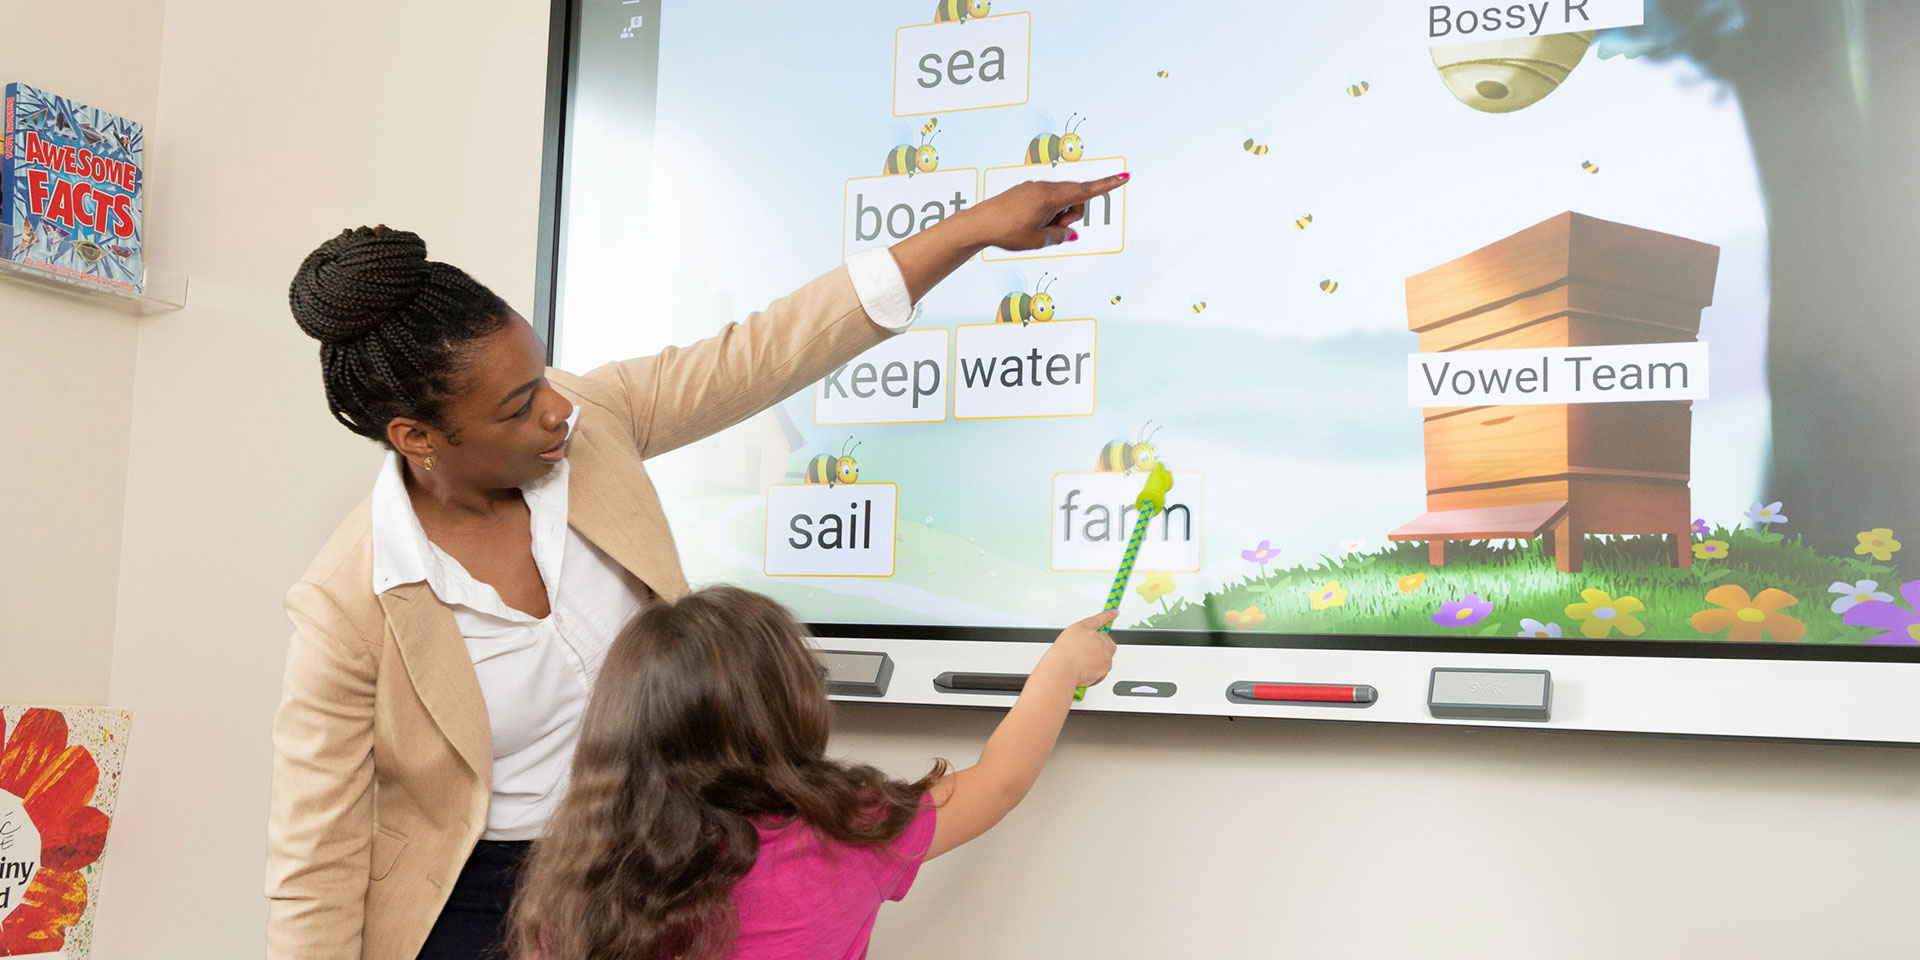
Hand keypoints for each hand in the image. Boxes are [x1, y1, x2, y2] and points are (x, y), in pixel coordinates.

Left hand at [886, 173, 1129, 302]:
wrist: (978, 223)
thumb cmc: (1007, 232)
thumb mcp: (1038, 241)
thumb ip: (1060, 235)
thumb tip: (1069, 232)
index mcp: (1051, 197)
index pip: (1086, 191)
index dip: (1107, 185)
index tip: (1125, 176)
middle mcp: (1045, 187)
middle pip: (1074, 198)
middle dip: (1072, 215)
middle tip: (1054, 231)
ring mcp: (1034, 188)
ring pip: (1059, 201)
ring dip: (1057, 216)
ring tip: (1036, 229)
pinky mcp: (1026, 192)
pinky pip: (1046, 201)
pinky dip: (1046, 213)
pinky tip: (1028, 224)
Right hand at [1040, 610, 1118, 687]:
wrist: (1062, 669)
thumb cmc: (1060, 656)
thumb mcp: (1068, 639)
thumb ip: (1083, 637)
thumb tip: (1092, 640)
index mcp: (1083, 628)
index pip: (1098, 619)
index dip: (1107, 615)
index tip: (1114, 612)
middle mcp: (1095, 636)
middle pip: (1106, 641)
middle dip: (1101, 647)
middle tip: (1087, 655)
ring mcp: (1102, 650)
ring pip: (1105, 656)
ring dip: (1097, 661)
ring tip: (1082, 664)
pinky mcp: (1106, 663)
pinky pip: (1104, 669)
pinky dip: (1098, 672)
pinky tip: (1085, 671)